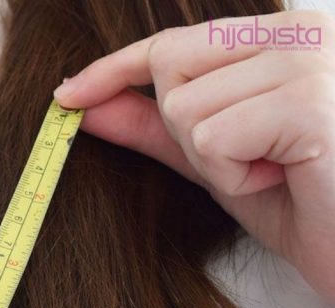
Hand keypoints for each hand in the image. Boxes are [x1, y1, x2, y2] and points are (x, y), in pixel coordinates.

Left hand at [54, 10, 334, 297]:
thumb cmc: (305, 204)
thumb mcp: (216, 159)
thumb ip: (153, 126)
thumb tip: (83, 104)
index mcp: (284, 35)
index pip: (174, 42)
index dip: (115, 68)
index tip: (67, 94)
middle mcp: (302, 32)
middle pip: (170, 67)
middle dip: (186, 130)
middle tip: (251, 161)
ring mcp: (310, 61)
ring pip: (184, 107)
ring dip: (215, 160)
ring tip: (276, 172)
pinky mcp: (310, 102)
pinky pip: (212, 138)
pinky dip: (234, 177)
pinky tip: (287, 183)